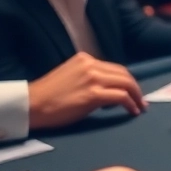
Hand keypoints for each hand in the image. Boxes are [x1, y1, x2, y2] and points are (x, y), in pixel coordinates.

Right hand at [28, 52, 145, 128]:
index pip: (114, 68)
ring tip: (140, 107)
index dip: (126, 80)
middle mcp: (90, 65)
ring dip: (136, 96)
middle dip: (136, 87)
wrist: (30, 105)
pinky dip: (130, 103)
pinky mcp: (93, 94)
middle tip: (141, 101)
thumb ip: (89, 78)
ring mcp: (93, 78)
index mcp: (85, 59)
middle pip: (124, 73)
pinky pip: (120, 96)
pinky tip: (132, 111)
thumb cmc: (48, 96)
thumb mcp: (71, 77)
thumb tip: (108, 89)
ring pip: (126, 83)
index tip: (132, 92)